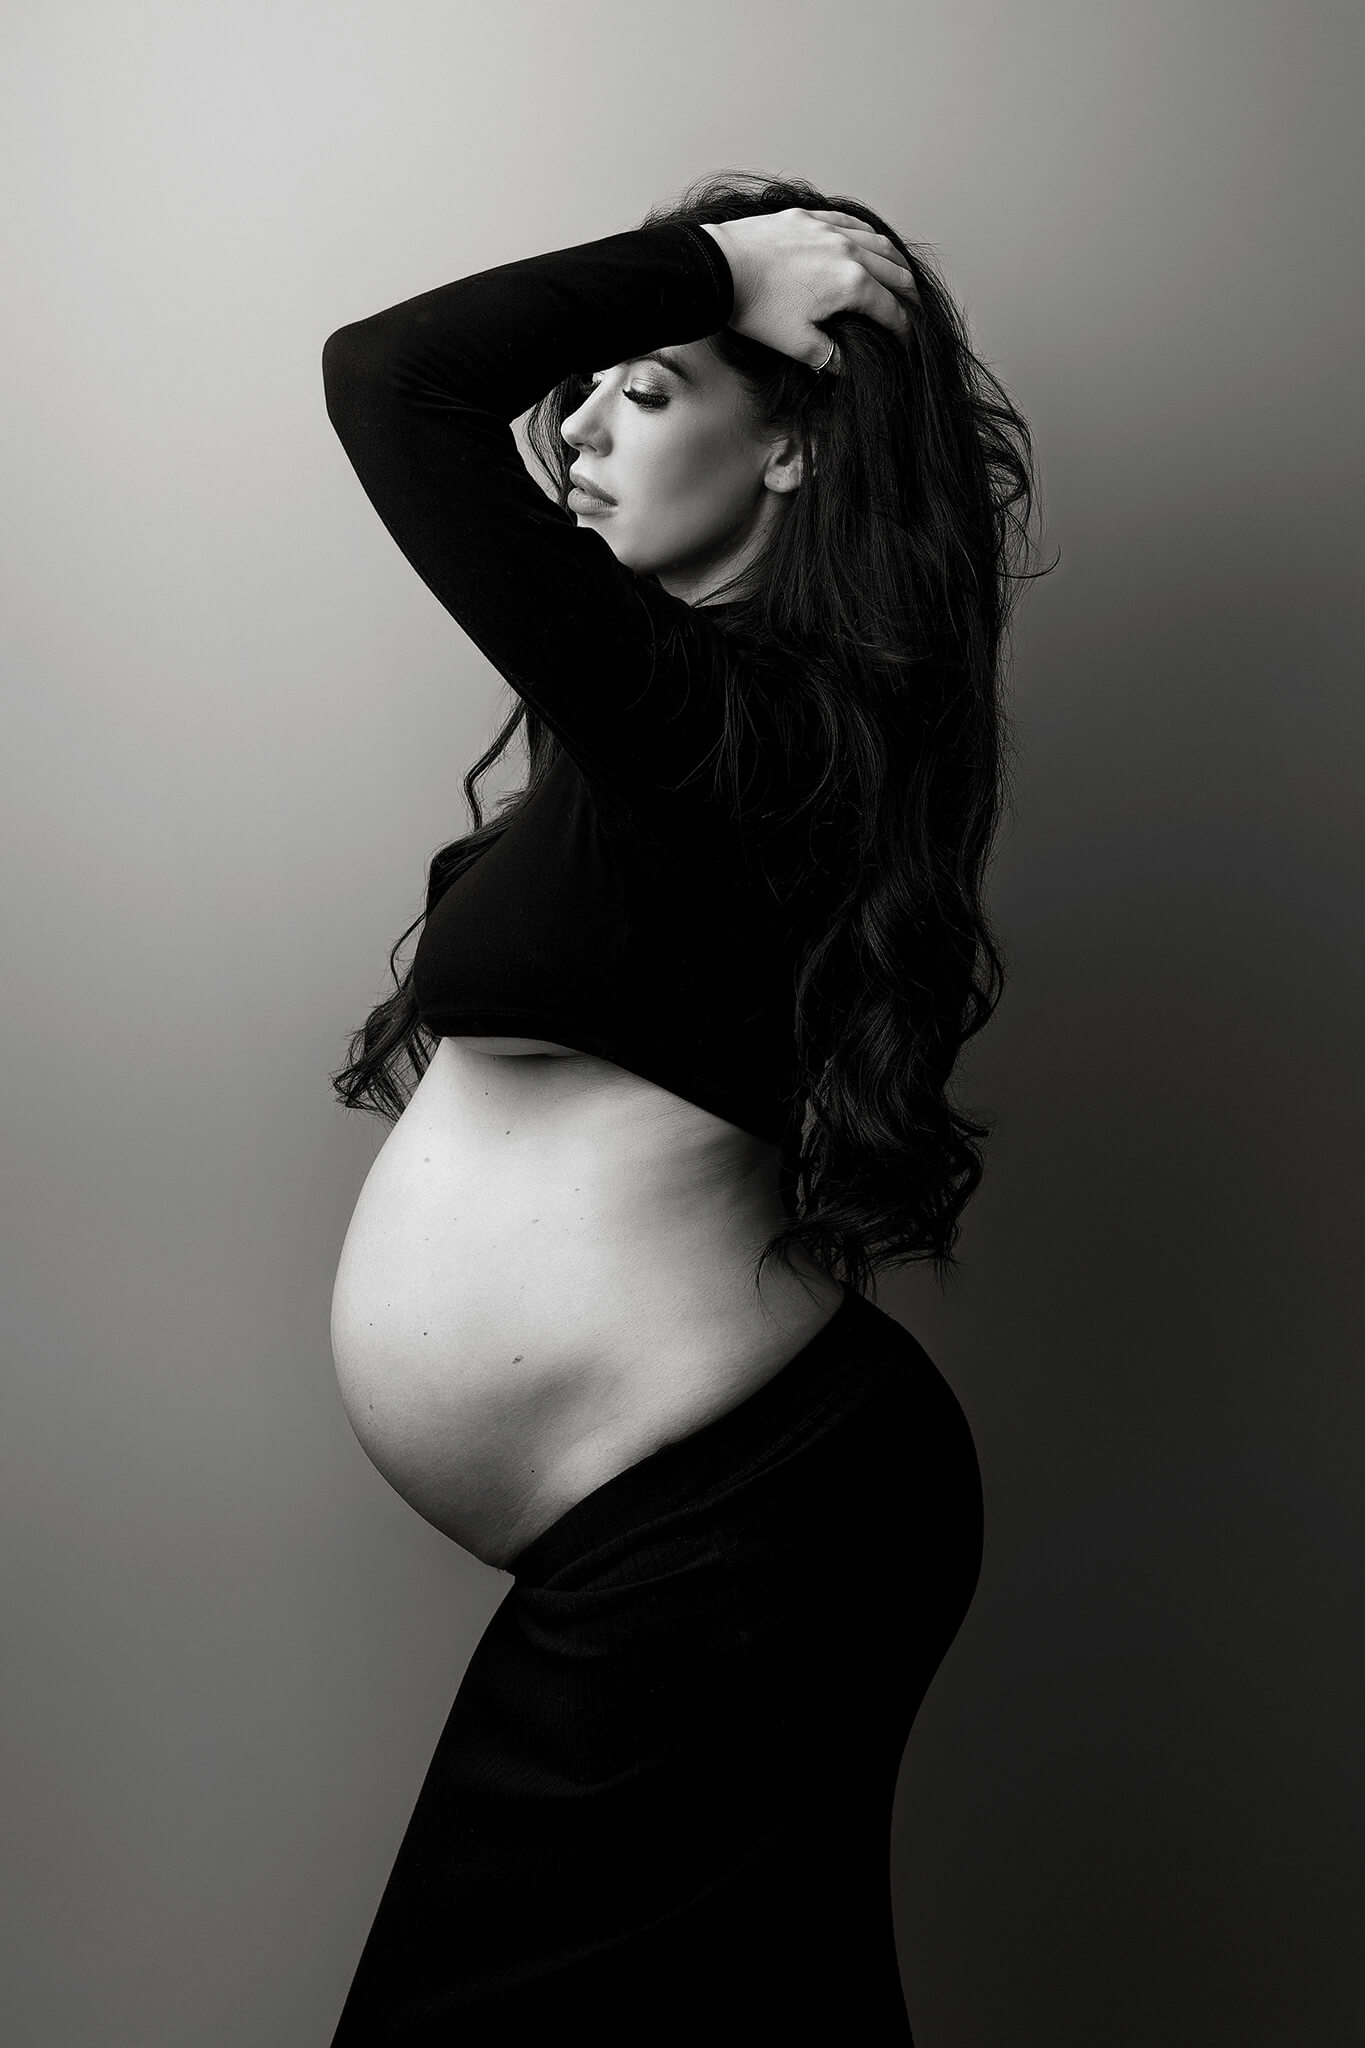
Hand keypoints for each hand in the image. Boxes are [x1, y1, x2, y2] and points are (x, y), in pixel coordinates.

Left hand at [700, 208, 917, 371]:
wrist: (720, 269)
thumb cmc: (756, 308)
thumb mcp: (798, 344)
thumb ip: (830, 356)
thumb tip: (848, 367)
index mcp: (852, 283)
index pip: (889, 308)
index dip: (903, 328)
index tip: (907, 341)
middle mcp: (848, 251)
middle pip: (893, 271)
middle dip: (908, 294)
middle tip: (914, 309)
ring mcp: (829, 229)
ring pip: (877, 242)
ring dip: (894, 261)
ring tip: (901, 275)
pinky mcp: (809, 217)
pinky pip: (850, 221)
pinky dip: (867, 234)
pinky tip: (869, 241)